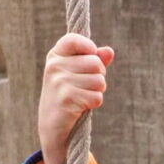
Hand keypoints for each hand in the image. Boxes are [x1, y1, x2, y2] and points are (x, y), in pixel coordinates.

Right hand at [37, 32, 112, 163]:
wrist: (53, 125)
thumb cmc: (69, 94)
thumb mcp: (78, 73)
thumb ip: (94, 60)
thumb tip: (109, 51)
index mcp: (55, 56)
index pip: (74, 39)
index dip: (89, 48)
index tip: (90, 57)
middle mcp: (55, 66)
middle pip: (95, 63)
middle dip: (99, 76)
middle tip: (86, 85)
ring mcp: (59, 82)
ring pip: (99, 81)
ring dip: (97, 91)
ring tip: (83, 96)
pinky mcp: (67, 99)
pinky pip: (97, 97)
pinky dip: (94, 103)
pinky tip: (81, 106)